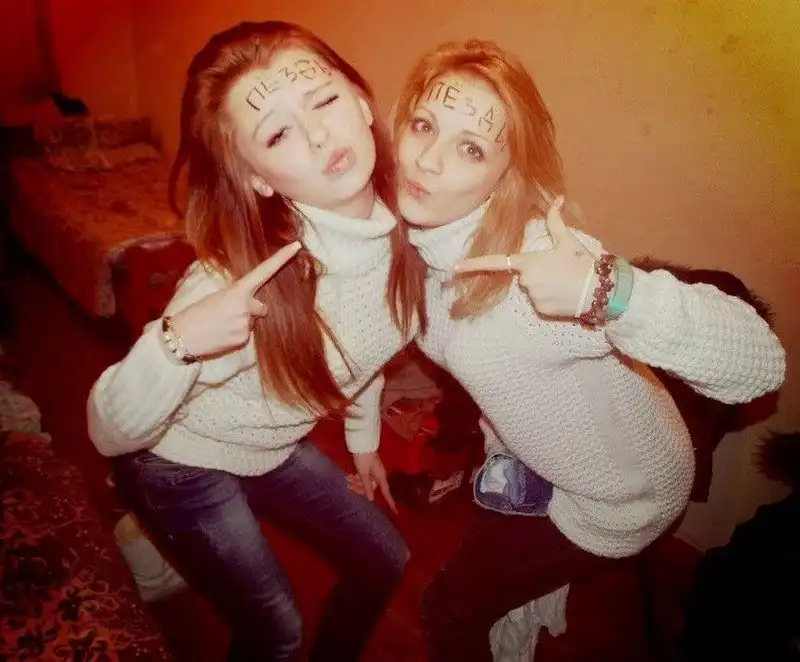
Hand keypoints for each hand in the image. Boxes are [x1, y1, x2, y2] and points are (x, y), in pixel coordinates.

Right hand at [171, 241, 300, 356]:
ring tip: (222, 324)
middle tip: (228, 312)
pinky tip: (222, 334)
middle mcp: (245, 306)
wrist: (181, 336)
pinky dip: (237, 334)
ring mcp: (245, 324)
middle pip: (262, 307)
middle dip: (251, 309)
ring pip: (253, 322)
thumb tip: (254, 302)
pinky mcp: (242, 339)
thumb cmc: (197, 313)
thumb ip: (238, 296)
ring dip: (242, 322)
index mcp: (237, 290)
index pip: (264, 271)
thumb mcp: (217, 296)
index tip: (297, 246)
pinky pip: (246, 334)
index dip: (281, 258)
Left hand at [350, 452, 397, 513]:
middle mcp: (378, 475)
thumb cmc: (363, 458)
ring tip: (347, 478)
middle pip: (370, 488)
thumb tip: (371, 498)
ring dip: (356, 482)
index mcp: (380, 477)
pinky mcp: (367, 468)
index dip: (391, 502)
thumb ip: (367, 486)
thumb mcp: (363, 473)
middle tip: (348, 484)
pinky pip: (363, 477)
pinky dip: (356, 477)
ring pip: (365, 482)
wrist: (361, 443)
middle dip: (360, 487)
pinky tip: (349, 476)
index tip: (396, 511)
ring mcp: (373, 471)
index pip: (386, 492)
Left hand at [454, 197, 595, 317]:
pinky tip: (564, 295)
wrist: (599, 291)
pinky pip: (540, 302)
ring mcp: (533, 297)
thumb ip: (556, 221)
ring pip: (532, 289)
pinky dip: (549, 298)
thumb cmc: (582, 263)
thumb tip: (556, 199)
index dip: (474, 265)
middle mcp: (526, 281)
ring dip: (544, 285)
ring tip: (564, 282)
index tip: (456, 268)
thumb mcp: (568, 241)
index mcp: (528, 262)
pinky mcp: (541, 311)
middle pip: (523, 275)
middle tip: (559, 269)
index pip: (496, 262)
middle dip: (536, 272)